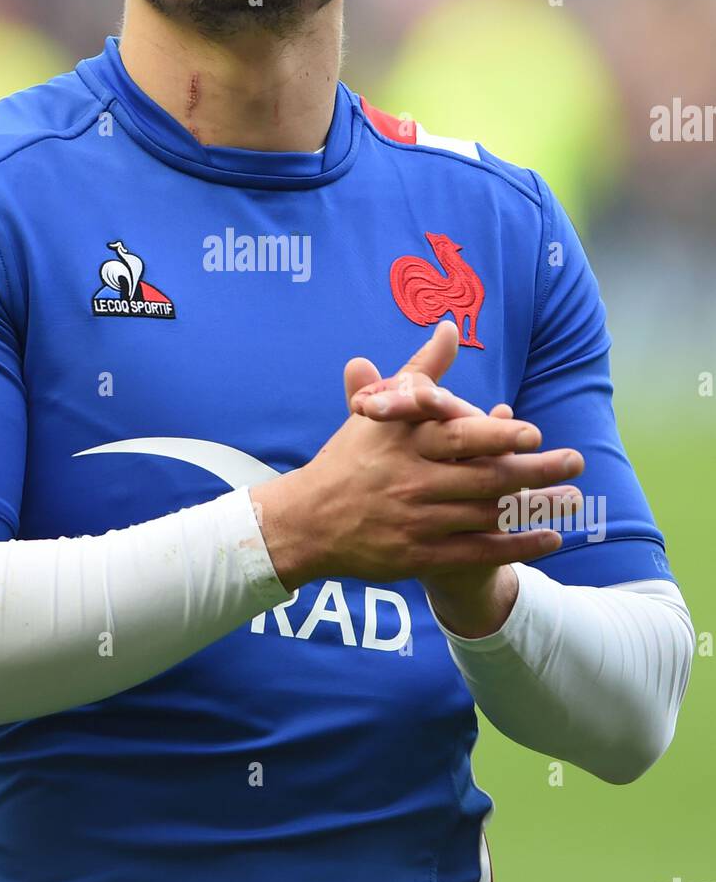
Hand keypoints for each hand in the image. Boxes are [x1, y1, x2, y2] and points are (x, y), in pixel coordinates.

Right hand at [251, 321, 583, 592]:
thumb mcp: (379, 411)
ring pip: (486, 514)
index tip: (533, 431)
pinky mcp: (418, 555)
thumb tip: (449, 326)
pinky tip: (550, 538)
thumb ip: (419, 370)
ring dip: (535, 508)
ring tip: (573, 498)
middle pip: (483, 476)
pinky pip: (477, 551)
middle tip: (575, 461)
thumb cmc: (350, 458)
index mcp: (403, 441)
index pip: (456, 436)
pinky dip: (516, 546)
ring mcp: (416, 520)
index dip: (496, 434)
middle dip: (535, 470)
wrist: (307, 521)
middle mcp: (411, 480)